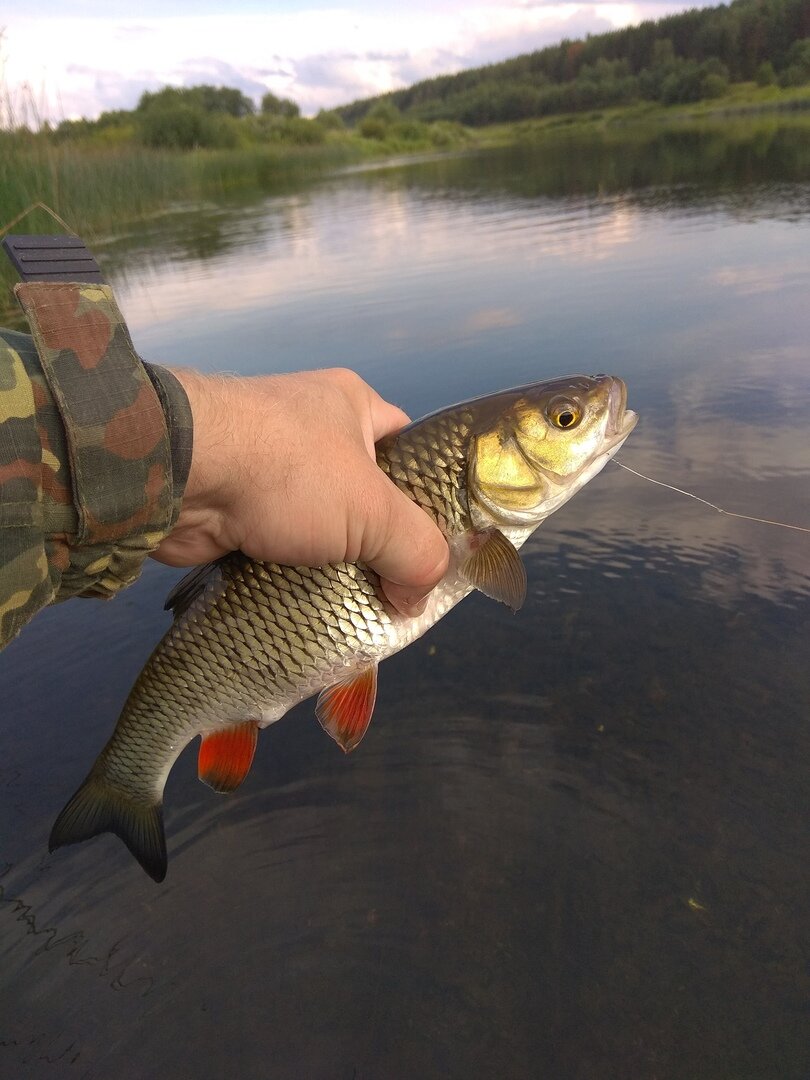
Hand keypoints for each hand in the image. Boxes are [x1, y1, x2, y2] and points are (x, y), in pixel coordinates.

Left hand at [152, 367, 448, 616]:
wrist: (179, 476)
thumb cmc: (286, 472)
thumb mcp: (374, 512)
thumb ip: (416, 552)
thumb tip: (416, 598)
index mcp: (353, 406)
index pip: (411, 450)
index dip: (431, 495)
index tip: (442, 543)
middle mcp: (313, 431)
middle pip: (367, 496)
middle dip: (382, 542)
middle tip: (404, 586)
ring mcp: (272, 470)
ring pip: (324, 527)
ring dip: (338, 565)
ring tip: (363, 605)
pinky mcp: (241, 509)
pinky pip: (284, 547)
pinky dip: (298, 575)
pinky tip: (314, 604)